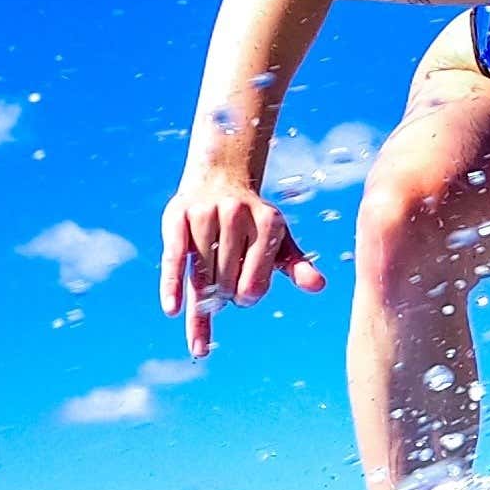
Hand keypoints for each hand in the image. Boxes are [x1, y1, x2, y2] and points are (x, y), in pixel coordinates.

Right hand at [157, 183, 328, 357]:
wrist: (221, 178)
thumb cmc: (254, 222)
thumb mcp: (280, 241)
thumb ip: (298, 266)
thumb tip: (318, 286)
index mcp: (268, 222)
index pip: (254, 285)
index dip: (246, 297)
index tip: (244, 294)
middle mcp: (237, 214)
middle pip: (226, 283)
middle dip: (224, 294)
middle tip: (225, 283)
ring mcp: (205, 214)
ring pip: (201, 277)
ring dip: (203, 293)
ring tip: (209, 285)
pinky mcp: (177, 217)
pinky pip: (174, 259)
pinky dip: (171, 286)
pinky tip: (171, 310)